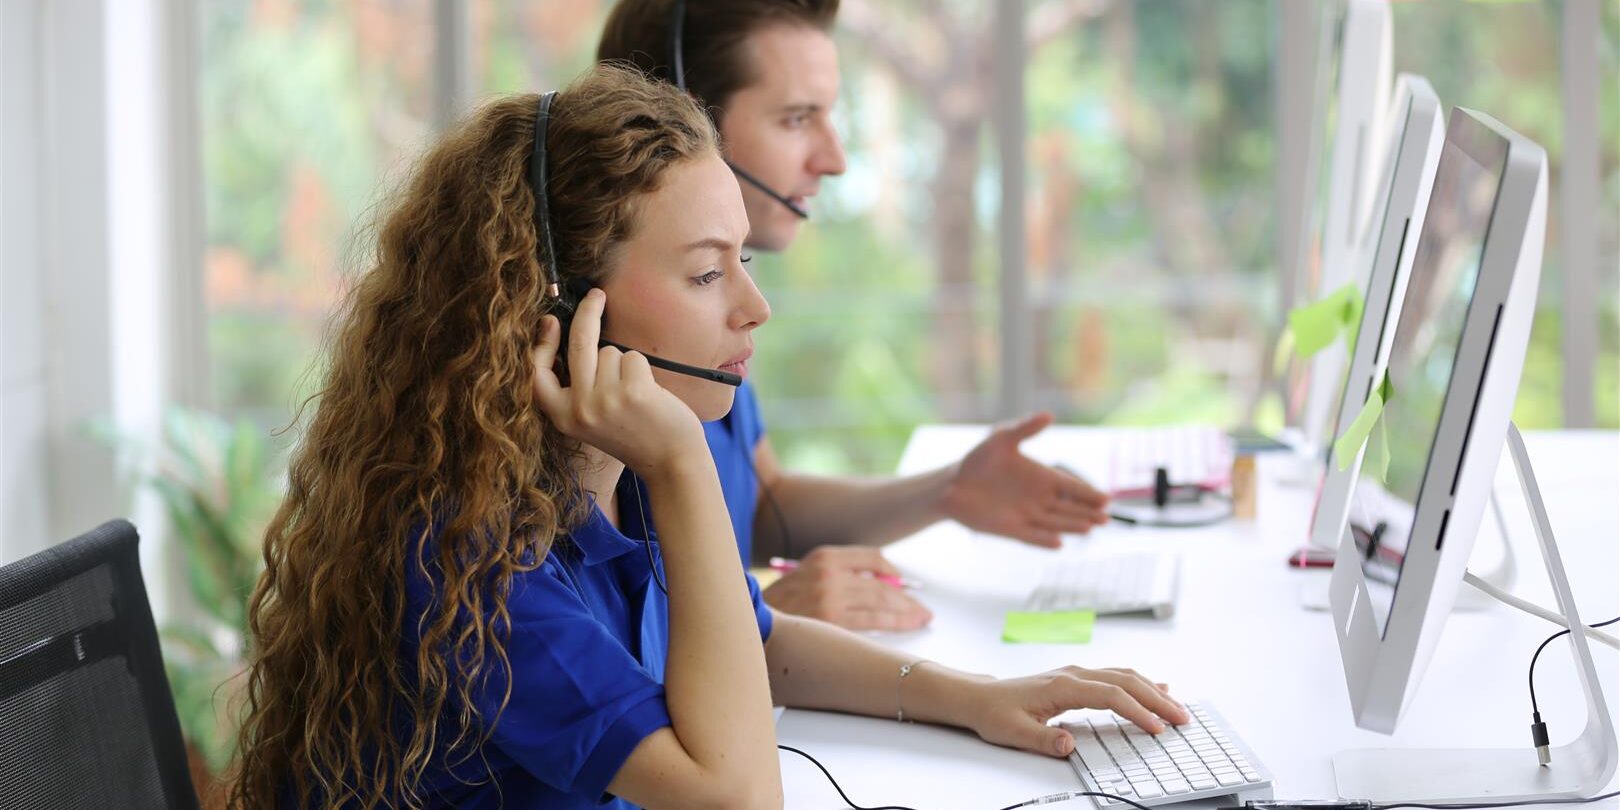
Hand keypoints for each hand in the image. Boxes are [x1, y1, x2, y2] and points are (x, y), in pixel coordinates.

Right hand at [530, 288, 704, 476]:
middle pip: (578, 344)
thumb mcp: (592, 420)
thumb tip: (576, 337)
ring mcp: (605, 400)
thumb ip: (579, 388)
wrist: (671, 463)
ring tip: (636, 394)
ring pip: (611, 352)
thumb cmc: (635, 436)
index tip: (550, 321)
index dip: (541, 346)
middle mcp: (580, 409)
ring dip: (626, 364)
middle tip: (597, 296)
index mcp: (564, 417)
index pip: (537, 375)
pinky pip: (633, 358)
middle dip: (588, 312)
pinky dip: (643, 369)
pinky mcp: (632, 391)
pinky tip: (650, 394)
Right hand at [761, 546, 931, 630]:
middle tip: (922, 607)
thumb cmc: (780, 604)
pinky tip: (906, 625)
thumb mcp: (806, 575)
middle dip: (906, 597)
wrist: (752, 623)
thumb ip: (838, 575)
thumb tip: (879, 586)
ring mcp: (830, 598)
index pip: (872, 558)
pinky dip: (893, 624)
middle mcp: (829, 573)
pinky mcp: (831, 622)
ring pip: (881, 602)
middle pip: (880, 583)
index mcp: (824, 556)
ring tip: (921, 616)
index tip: (904, 584)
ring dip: (906, 611)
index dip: (893, 572)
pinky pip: (871, 622)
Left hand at [940, 412, 1109, 547]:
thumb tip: (1049, 414)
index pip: (1071, 486)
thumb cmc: (978, 459)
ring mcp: (1026, 515)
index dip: (1087, 493)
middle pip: (1069, 508)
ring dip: (1071, 526)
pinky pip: (1032, 537)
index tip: (1106, 499)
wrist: (952, 483)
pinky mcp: (1011, 529)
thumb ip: (1025, 428)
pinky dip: (1044, 541)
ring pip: (1055, 523)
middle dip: (1087, 513)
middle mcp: (1039, 499)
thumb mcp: (1001, 438)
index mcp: (1041, 477)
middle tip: (1106, 518)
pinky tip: (1059, 544)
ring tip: (1089, 528)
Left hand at [964, 666, 1187, 757]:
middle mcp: (1073, 675)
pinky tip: (1155, 689)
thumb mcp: (1014, 732)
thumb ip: (1043, 740)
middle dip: (1156, 699)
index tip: (1157, 729)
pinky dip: (1138, 683)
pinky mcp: (1076, 679)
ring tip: (1176, 707)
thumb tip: (1069, 745)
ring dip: (1152, 690)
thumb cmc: (996, 713)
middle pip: (1125, 681)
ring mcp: (1076, 674)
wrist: (981, 698)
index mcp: (1063, 686)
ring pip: (1123, 675)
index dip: (1137, 712)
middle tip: (1182, 718)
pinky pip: (1114, 676)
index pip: (1111, 696)